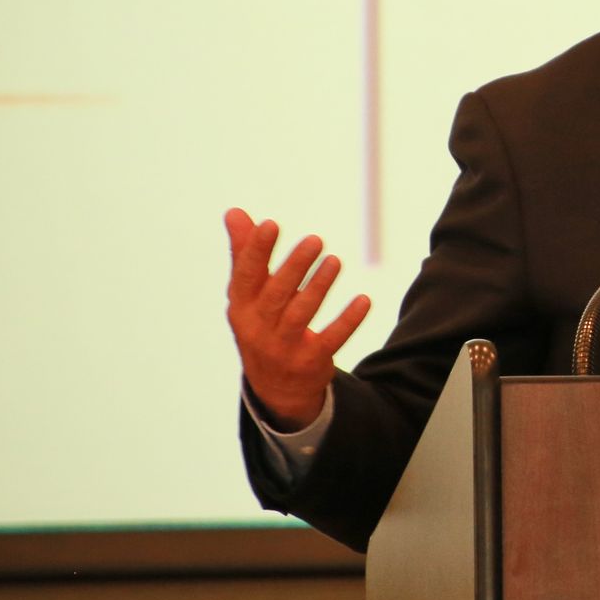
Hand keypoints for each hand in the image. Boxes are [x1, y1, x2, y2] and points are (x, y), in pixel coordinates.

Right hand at [225, 208, 371, 430]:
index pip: (246, 276)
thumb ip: (245, 254)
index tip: (270, 223)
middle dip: (294, 267)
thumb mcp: (249, 295)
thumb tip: (235, 212)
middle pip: (276, 295)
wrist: (274, 387)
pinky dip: (348, 321)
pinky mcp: (310, 361)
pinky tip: (364, 300)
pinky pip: (331, 339)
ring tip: (335, 261)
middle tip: (316, 240)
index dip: (256, 250)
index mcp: (242, 308)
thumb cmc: (262, 324)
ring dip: (319, 287)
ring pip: (301, 315)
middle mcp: (259, 329)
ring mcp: (284, 348)